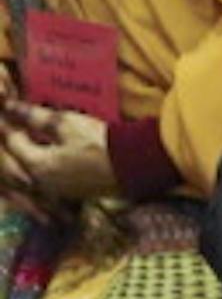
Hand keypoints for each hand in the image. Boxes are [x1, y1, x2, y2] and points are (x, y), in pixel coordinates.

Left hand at [1, 104, 117, 207]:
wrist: (132, 165)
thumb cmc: (98, 142)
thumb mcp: (66, 124)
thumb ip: (36, 117)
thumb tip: (11, 107)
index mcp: (36, 165)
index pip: (12, 142)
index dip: (8, 124)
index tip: (7, 109)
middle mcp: (41, 182)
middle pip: (21, 158)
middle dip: (19, 139)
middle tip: (19, 121)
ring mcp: (57, 189)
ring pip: (36, 168)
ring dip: (33, 151)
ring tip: (36, 134)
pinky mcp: (72, 191)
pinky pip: (50, 175)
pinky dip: (48, 161)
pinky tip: (56, 150)